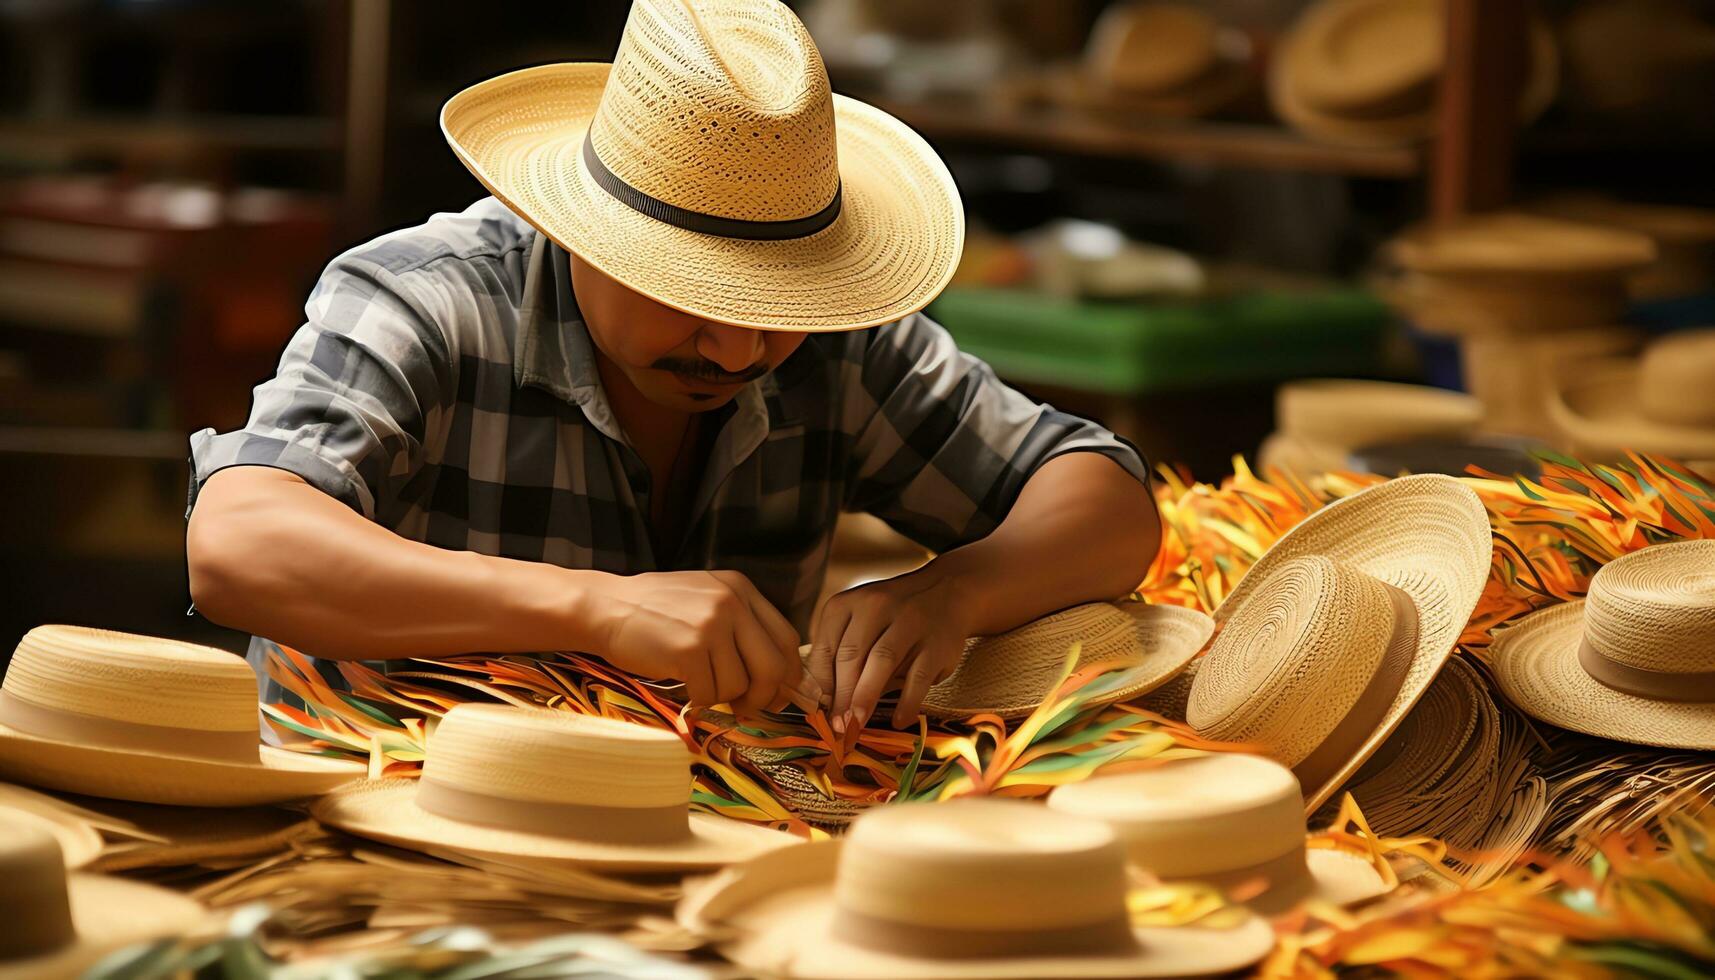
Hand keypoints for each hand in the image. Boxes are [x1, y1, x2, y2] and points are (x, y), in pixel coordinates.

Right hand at [592, 570, 817, 712]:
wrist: (603, 607)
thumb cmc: (653, 610)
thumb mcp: (705, 598)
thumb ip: (740, 624)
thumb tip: (776, 674)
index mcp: (740, 588)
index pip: (787, 638)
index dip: (788, 674)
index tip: (777, 693)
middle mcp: (732, 603)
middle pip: (774, 667)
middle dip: (764, 697)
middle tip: (746, 708)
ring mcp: (711, 625)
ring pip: (740, 685)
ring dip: (722, 698)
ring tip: (702, 687)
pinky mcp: (689, 650)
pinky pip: (710, 694)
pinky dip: (698, 700)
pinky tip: (684, 687)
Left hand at [808, 567, 977, 732]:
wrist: (944, 593)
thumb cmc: (890, 618)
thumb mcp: (859, 623)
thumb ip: (840, 654)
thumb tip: (824, 702)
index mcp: (847, 604)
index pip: (825, 648)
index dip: (821, 685)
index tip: (819, 713)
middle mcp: (876, 606)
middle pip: (851, 656)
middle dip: (842, 696)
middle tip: (838, 726)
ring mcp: (909, 622)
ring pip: (881, 662)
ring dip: (865, 698)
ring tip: (857, 725)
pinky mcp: (937, 642)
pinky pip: (918, 676)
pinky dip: (907, 702)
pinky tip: (899, 720)